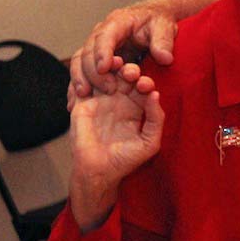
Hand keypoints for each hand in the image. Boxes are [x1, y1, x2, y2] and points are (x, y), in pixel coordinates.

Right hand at [69, 63, 164, 230]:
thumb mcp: (150, 142)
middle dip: (129, 69)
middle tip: (128, 73)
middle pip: (125, 74)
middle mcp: (121, 98)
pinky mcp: (82, 103)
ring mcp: (101, 98)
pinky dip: (87, 76)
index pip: (143, 85)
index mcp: (138, 105)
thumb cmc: (126, 159)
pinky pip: (84, 83)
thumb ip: (156, 118)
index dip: (144, 81)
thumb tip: (155, 94)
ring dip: (108, 68)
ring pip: (105, 74)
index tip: (143, 84)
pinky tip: (95, 79)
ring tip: (110, 70)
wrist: (97, 172)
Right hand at [70, 2, 177, 101]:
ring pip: (79, 60)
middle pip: (88, 51)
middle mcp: (102, 32)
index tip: (104, 69)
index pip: (105, 36)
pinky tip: (76, 98)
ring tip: (84, 95)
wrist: (153, 20)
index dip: (102, 53)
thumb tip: (165, 58)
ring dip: (81, 78)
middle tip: (108, 88)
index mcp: (118, 22)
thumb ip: (164, 42)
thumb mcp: (165, 27)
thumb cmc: (158, 22)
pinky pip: (81, 69)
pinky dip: (78, 82)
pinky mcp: (96, 56)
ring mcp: (96, 44)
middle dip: (93, 71)